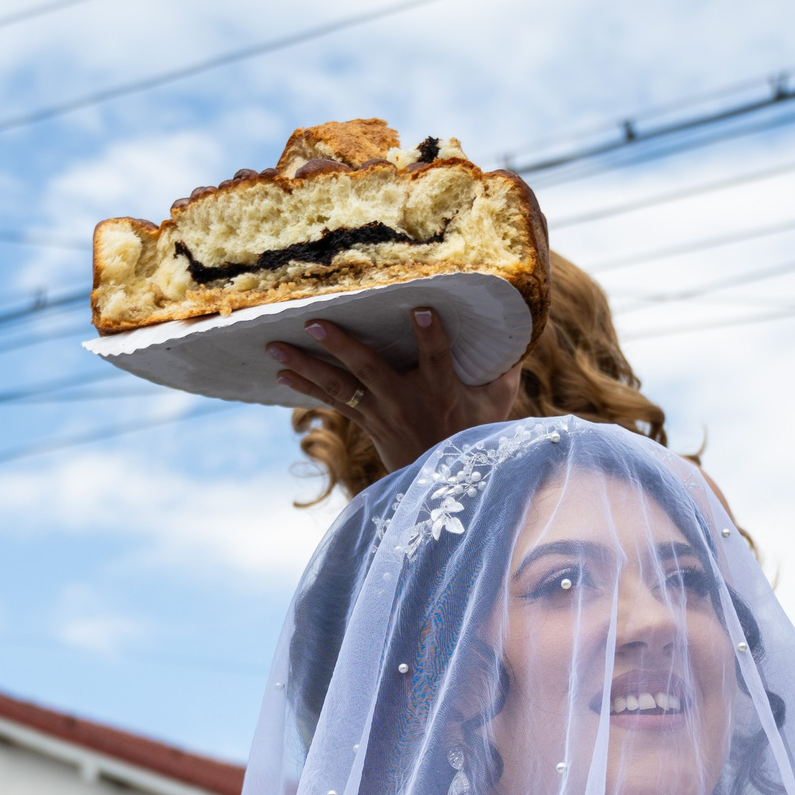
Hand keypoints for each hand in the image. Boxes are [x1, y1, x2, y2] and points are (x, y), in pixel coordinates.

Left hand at [267, 308, 523, 473]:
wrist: (448, 485)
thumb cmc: (476, 433)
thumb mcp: (497, 402)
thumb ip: (503, 367)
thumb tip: (520, 325)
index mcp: (441, 390)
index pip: (436, 358)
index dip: (430, 335)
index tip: (421, 310)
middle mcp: (405, 401)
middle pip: (369, 369)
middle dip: (340, 345)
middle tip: (313, 321)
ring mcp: (381, 414)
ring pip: (339, 386)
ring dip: (305, 365)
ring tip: (274, 345)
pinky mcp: (367, 423)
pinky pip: (333, 402)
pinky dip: (305, 387)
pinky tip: (281, 373)